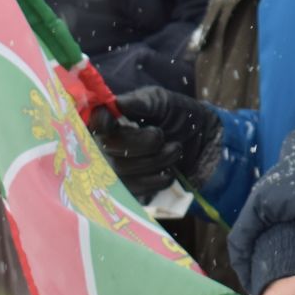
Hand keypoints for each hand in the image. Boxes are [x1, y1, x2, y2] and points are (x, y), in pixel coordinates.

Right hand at [89, 85, 220, 200]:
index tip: (112, 123)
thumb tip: (116, 104)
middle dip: (144, 143)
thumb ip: (141, 102)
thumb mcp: (162, 102)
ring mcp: (115, 171)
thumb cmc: (176, 116)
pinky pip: (136, 191)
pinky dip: (160, 179)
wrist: (202, 142)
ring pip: (124, 172)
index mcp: (110, 120)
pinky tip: (169, 169)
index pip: (92, 123)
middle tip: (162, 135)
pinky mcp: (129, 191)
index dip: (99, 124)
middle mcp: (105, 146)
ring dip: (158, 160)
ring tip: (174, 148)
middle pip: (109, 149)